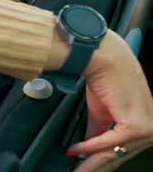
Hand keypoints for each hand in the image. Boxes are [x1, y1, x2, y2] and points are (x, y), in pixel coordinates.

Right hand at [69, 31, 152, 171]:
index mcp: (146, 124)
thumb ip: (98, 130)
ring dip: (90, 162)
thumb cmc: (106, 76)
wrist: (105, 58)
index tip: (83, 167)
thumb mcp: (102, 111)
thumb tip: (87, 147)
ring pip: (114, 153)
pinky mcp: (136, 127)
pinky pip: (108, 143)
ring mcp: (147, 129)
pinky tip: (75, 150)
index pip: (122, 150)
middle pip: (118, 155)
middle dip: (95, 166)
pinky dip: (89, 147)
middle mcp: (151, 129)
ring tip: (74, 169)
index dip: (101, 160)